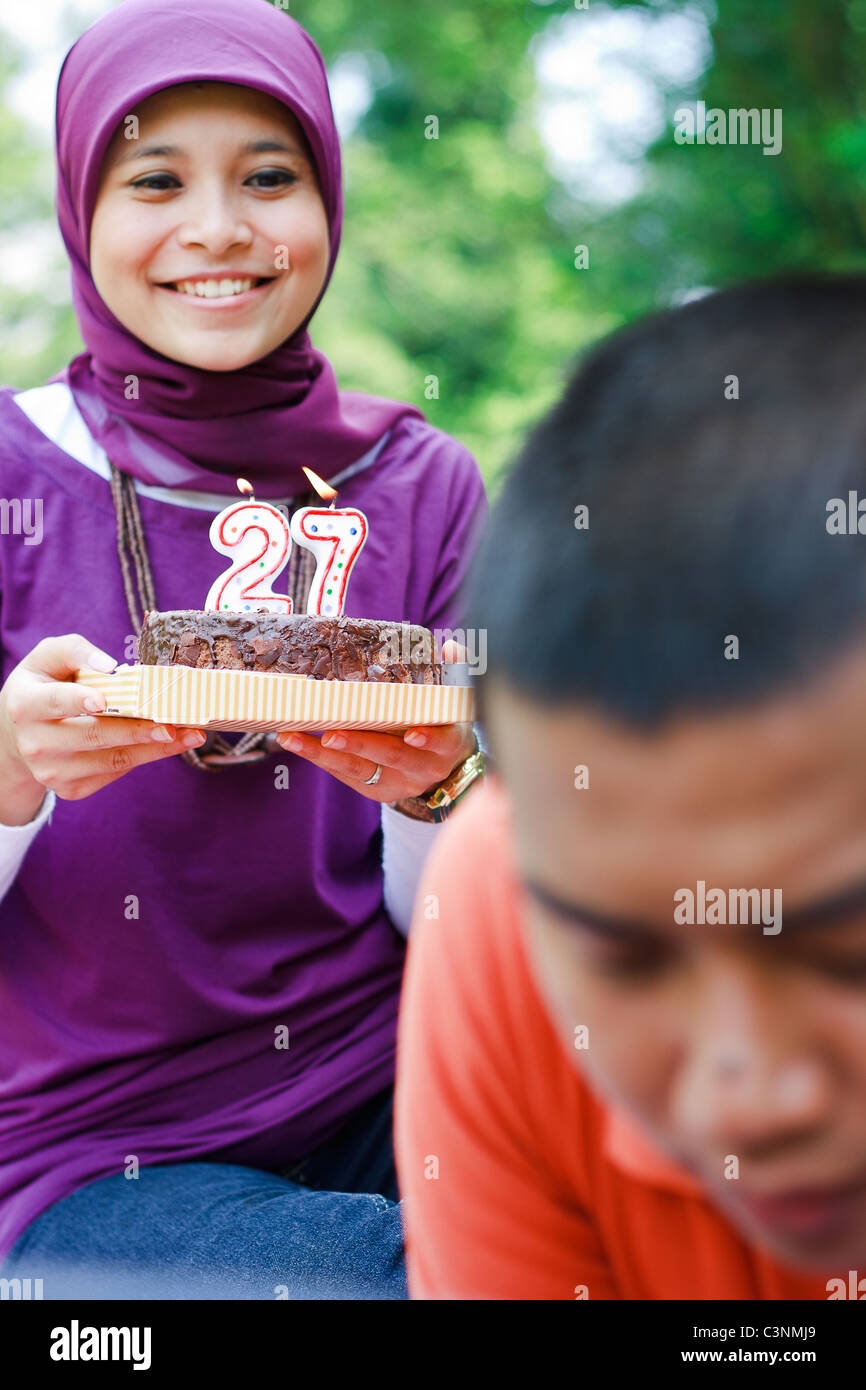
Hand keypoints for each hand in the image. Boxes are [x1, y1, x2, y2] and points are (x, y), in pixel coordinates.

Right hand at [0, 634, 205, 809]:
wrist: (19, 734)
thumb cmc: (43, 686)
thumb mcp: (47, 658)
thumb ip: (76, 651)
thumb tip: (111, 667)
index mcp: (26, 705)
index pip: (55, 702)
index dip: (80, 701)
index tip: (105, 699)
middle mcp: (36, 744)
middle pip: (93, 736)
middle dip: (138, 730)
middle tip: (173, 723)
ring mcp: (52, 772)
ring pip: (112, 760)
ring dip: (155, 748)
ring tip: (189, 734)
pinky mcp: (71, 789)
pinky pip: (114, 772)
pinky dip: (145, 757)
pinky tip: (168, 744)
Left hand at [274, 639, 474, 802]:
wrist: (446, 772)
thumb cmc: (446, 726)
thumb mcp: (458, 704)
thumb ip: (457, 674)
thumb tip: (452, 645)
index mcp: (448, 745)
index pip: (440, 742)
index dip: (428, 738)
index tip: (412, 733)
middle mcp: (424, 768)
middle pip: (392, 757)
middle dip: (360, 745)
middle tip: (332, 735)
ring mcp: (398, 783)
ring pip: (360, 770)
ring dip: (325, 754)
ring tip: (294, 738)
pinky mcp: (376, 791)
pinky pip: (346, 774)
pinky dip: (321, 759)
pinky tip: (297, 742)